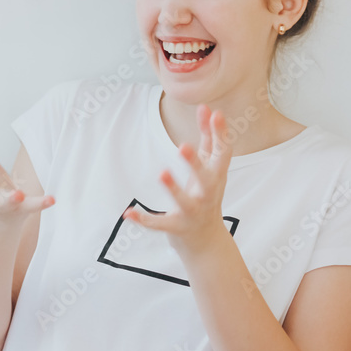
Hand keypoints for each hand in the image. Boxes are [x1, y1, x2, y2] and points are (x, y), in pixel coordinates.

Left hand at [124, 103, 232, 257]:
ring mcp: (193, 213)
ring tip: (161, 173)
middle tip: (183, 146)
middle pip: (206, 179)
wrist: (207, 242)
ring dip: (174, 189)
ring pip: (185, 202)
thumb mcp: (210, 167)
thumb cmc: (207, 195)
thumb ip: (209, 138)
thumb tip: (207, 108)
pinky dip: (144, 220)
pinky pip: (160, 224)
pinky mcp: (176, 228)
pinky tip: (128, 214)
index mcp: (216, 177)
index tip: (215, 113)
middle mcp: (208, 195)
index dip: (221, 134)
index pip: (223, 153)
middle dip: (195, 163)